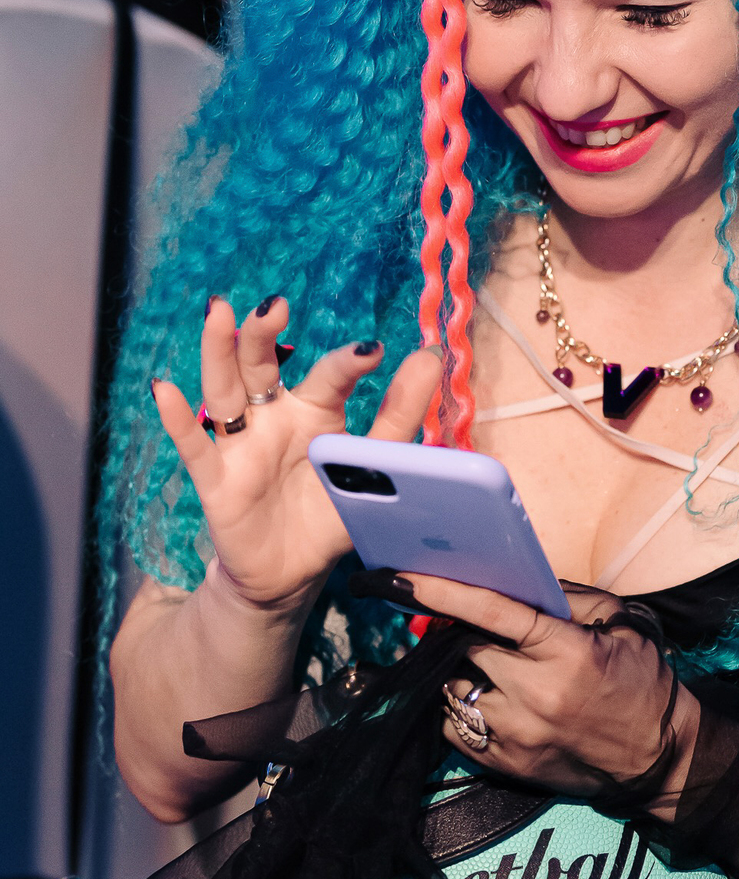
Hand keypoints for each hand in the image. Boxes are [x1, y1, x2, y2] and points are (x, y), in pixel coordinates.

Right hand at [150, 294, 441, 612]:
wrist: (292, 572)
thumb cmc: (331, 510)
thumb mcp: (372, 467)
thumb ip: (399, 414)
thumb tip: (432, 356)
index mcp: (314, 410)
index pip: (328, 377)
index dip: (347, 363)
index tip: (371, 351)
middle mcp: (272, 416)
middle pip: (261, 365)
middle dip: (264, 333)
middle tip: (274, 306)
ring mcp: (241, 444)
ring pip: (224, 391)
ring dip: (218, 352)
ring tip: (219, 314)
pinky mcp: (217, 480)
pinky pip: (194, 447)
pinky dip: (178, 419)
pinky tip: (164, 390)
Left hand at [401, 574, 699, 801]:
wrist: (658, 759)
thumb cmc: (643, 685)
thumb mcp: (622, 626)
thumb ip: (572, 598)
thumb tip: (522, 578)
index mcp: (564, 652)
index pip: (491, 613)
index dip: (441, 591)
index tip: (399, 577)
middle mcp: (534, 694)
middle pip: (463, 648)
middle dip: (453, 630)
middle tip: (454, 620)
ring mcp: (516, 734)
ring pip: (452, 689)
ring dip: (454, 669)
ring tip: (474, 661)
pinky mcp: (506, 764)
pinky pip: (454, 729)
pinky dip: (456, 707)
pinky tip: (475, 694)